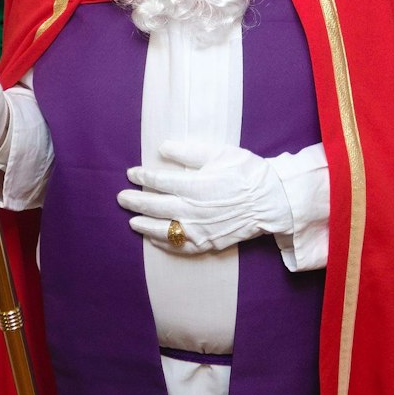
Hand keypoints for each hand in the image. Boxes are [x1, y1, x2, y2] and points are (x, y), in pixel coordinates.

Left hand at [118, 140, 291, 254]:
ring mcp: (199, 229)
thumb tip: (162, 148)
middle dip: (134, 201)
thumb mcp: (219, 153)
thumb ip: (188, 151)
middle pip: (154, 205)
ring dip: (143, 224)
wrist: (272, 200)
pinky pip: (178, 246)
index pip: (159, 180)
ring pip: (162, 229)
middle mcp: (192, 209)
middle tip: (121, 198)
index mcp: (194, 185)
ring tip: (131, 220)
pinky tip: (153, 238)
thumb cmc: (246, 173)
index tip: (132, 173)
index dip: (142, 176)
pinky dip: (162, 243)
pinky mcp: (207, 243)